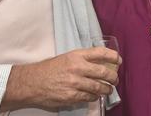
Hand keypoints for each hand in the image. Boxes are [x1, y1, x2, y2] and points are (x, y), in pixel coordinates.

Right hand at [0, 47, 121, 111]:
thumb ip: (83, 59)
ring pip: (99, 87)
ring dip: (106, 89)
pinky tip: (95, 96)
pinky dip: (94, 97)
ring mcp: (75, 82)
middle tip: (115, 80)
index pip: (101, 53)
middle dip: (113, 77)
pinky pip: (89, 97)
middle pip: (104, 72)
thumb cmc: (48, 69)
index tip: (119, 61)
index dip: (113, 56)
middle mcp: (77, 67)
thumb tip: (100, 63)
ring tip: (108, 89)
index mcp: (77, 55)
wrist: (31, 82)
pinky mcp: (71, 96)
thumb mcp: (67, 58)